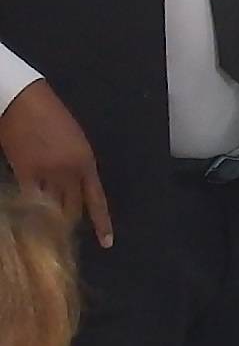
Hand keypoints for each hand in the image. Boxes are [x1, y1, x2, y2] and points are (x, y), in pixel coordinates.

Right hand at [0, 82, 108, 247]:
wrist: (24, 103)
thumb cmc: (51, 117)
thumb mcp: (75, 142)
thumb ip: (76, 166)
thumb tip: (71, 187)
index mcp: (86, 163)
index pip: (97, 199)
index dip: (102, 222)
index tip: (107, 242)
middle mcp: (69, 172)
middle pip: (72, 208)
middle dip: (70, 221)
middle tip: (66, 233)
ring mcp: (46, 173)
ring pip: (51, 206)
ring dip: (50, 218)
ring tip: (48, 229)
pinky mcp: (24, 172)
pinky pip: (29, 198)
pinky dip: (30, 207)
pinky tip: (29, 216)